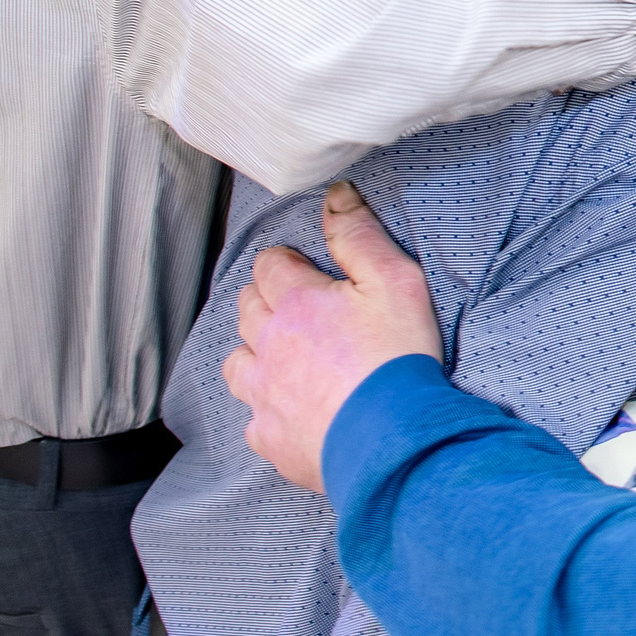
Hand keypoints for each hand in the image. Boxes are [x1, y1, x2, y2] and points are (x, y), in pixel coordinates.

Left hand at [222, 183, 439, 492]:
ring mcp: (264, 394)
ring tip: (285, 356)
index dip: (286, 262)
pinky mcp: (270, 437)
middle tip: (301, 308)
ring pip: (238, 362)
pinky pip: (253, 416)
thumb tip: (335, 195)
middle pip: (247, 309)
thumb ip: (359, 236)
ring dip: (255, 352)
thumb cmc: (398, 358)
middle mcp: (268, 346)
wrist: (395, 440)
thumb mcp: (396, 282)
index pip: (270, 265)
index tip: (307, 270)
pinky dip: (267, 407)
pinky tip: (292, 408)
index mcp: (295, 303)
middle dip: (267, 300)